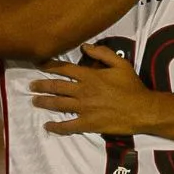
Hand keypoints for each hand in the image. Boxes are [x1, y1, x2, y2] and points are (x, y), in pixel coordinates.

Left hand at [30, 44, 156, 135]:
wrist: (141, 109)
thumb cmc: (132, 86)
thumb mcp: (120, 64)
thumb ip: (102, 53)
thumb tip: (85, 47)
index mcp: (90, 76)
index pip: (64, 69)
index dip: (50, 66)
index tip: (39, 65)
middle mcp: (83, 91)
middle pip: (56, 87)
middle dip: (42, 85)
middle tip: (31, 86)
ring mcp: (84, 108)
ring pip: (58, 104)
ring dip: (44, 102)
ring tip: (35, 101)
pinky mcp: (87, 123)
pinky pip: (68, 126)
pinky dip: (56, 126)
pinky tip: (47, 126)